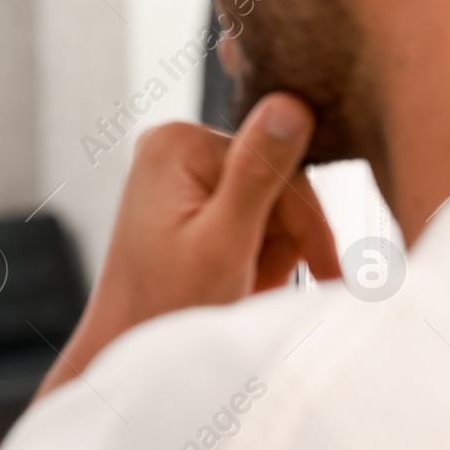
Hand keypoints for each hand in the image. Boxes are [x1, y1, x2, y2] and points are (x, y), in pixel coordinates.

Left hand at [39, 93, 338, 397]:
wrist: (126, 347)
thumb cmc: (166, 306)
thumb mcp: (224, 243)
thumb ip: (258, 174)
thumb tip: (292, 102)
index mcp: (178, 141)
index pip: (281, 163)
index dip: (306, 224)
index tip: (323, 274)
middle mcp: (174, 143)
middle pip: (274, 182)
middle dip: (281, 241)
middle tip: (258, 284)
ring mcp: (178, 169)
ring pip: (267, 204)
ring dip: (269, 253)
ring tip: (242, 286)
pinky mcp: (184, 197)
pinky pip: (246, 215)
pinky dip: (253, 253)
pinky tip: (237, 280)